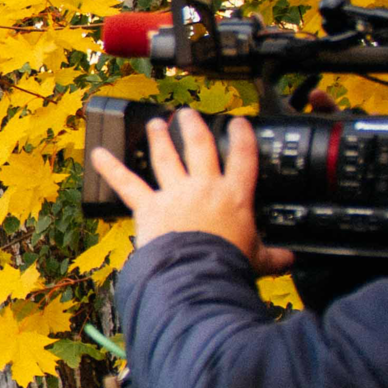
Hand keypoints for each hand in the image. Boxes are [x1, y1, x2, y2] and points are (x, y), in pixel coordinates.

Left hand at [86, 113, 292, 274]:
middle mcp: (205, 187)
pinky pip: (126, 184)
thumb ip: (274, 256)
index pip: (243, 158)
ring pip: (166, 157)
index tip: (239, 122)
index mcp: (235, 197)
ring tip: (155, 124)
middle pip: (200, 147)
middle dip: (194, 126)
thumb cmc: (229, 267)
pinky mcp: (150, 207)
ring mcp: (176, 194)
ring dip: (159, 138)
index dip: (242, 136)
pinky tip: (97, 154)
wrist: (199, 275)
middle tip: (188, 113)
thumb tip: (291, 259)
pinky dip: (110, 169)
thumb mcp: (258, 260)